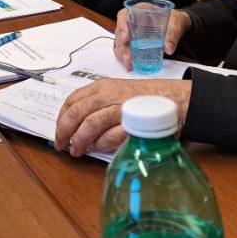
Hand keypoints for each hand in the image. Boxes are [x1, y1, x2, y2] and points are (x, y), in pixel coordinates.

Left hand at [54, 78, 191, 155]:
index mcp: (103, 86)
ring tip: (76, 151)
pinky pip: (110, 137)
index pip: (73, 100)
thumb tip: (79, 124)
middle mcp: (109, 95)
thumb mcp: (119, 92)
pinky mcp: (132, 123)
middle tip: (61, 144)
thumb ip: (100, 104)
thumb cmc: (149, 97)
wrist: (178, 99)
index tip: (58, 129)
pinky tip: (97, 150)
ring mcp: (120, 109)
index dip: (61, 117)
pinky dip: (100, 145)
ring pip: (90, 125)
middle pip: (76, 113)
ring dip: (79, 141)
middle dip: (64, 131)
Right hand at [113, 9, 192, 69]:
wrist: (175, 25)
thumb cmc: (173, 20)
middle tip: (129, 58)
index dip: (122, 27)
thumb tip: (168, 49)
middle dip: (123, 47)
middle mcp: (130, 21)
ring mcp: (129, 31)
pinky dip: (124, 57)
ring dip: (122, 54)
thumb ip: (172, 35)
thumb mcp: (175, 24)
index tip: (125, 38)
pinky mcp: (131, 41)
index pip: (124, 16)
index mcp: (138, 11)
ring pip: (119, 42)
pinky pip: (123, 48)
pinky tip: (128, 65)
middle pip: (119, 32)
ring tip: (129, 65)